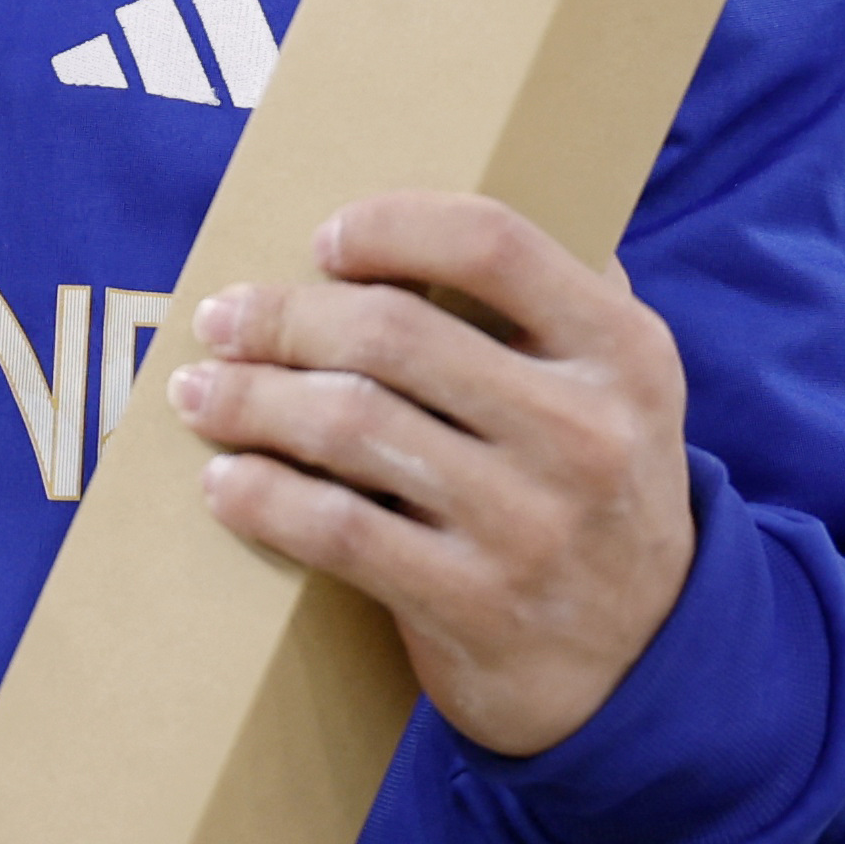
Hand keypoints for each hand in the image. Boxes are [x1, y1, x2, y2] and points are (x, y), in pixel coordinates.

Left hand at [167, 190, 694, 755]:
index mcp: (622, 354)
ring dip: (250, 401)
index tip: (323, 242)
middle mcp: (586, 434)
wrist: (647, 665)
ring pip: (351, 427)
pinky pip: (339, 533)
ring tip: (197, 392)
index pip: (492, 243)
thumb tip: (461, 178)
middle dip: (282, 318)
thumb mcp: (620, 386)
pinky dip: (265, 498)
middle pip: (393, 335)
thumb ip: (562, 294)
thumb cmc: (598, 490)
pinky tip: (224, 481)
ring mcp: (531, 527)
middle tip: (220, 319)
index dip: (391, 226)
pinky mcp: (477, 608)